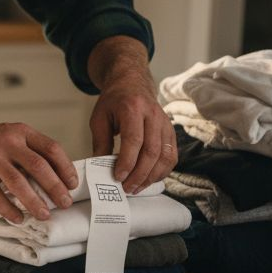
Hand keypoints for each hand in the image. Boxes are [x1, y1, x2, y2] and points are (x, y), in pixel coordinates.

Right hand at [0, 119, 77, 223]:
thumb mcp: (9, 136)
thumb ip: (28, 151)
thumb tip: (54, 177)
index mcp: (20, 132)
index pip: (51, 148)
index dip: (65, 167)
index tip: (73, 184)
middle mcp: (8, 142)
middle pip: (39, 166)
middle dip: (55, 188)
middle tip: (64, 203)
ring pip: (18, 183)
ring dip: (34, 202)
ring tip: (44, 215)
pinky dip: (9, 209)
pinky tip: (18, 218)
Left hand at [86, 37, 175, 192]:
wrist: (132, 84)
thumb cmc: (113, 102)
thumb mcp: (99, 118)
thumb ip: (100, 142)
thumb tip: (100, 168)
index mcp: (133, 108)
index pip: (134, 139)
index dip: (127, 161)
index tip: (118, 177)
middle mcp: (154, 115)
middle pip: (152, 150)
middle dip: (140, 174)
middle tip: (127, 188)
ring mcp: (165, 123)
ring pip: (166, 155)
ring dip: (152, 176)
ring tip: (137, 187)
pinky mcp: (171, 131)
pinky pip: (172, 155)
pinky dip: (163, 170)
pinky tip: (150, 179)